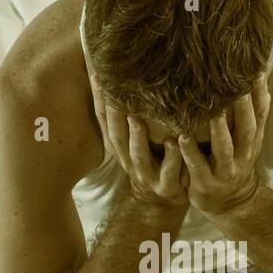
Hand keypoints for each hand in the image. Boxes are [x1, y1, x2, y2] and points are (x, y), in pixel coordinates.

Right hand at [89, 73, 185, 208]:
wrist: (166, 197)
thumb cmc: (154, 157)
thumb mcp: (137, 137)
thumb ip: (130, 113)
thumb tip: (123, 78)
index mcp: (119, 147)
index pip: (105, 121)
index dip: (99, 99)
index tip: (97, 75)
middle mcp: (128, 160)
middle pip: (116, 137)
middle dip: (114, 116)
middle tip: (114, 94)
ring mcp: (146, 175)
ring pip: (138, 157)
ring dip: (136, 138)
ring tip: (136, 120)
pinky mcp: (166, 186)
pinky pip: (168, 172)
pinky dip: (172, 158)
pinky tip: (175, 142)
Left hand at [178, 74, 268, 217]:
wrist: (229, 203)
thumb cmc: (233, 162)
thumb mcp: (247, 141)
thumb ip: (250, 114)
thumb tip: (255, 76)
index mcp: (252, 141)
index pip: (261, 115)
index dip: (260, 94)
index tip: (256, 71)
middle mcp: (243, 155)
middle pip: (247, 129)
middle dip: (243, 108)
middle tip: (236, 85)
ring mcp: (225, 170)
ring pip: (224, 148)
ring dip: (218, 129)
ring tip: (212, 110)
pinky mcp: (205, 182)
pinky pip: (197, 166)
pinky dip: (190, 152)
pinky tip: (181, 137)